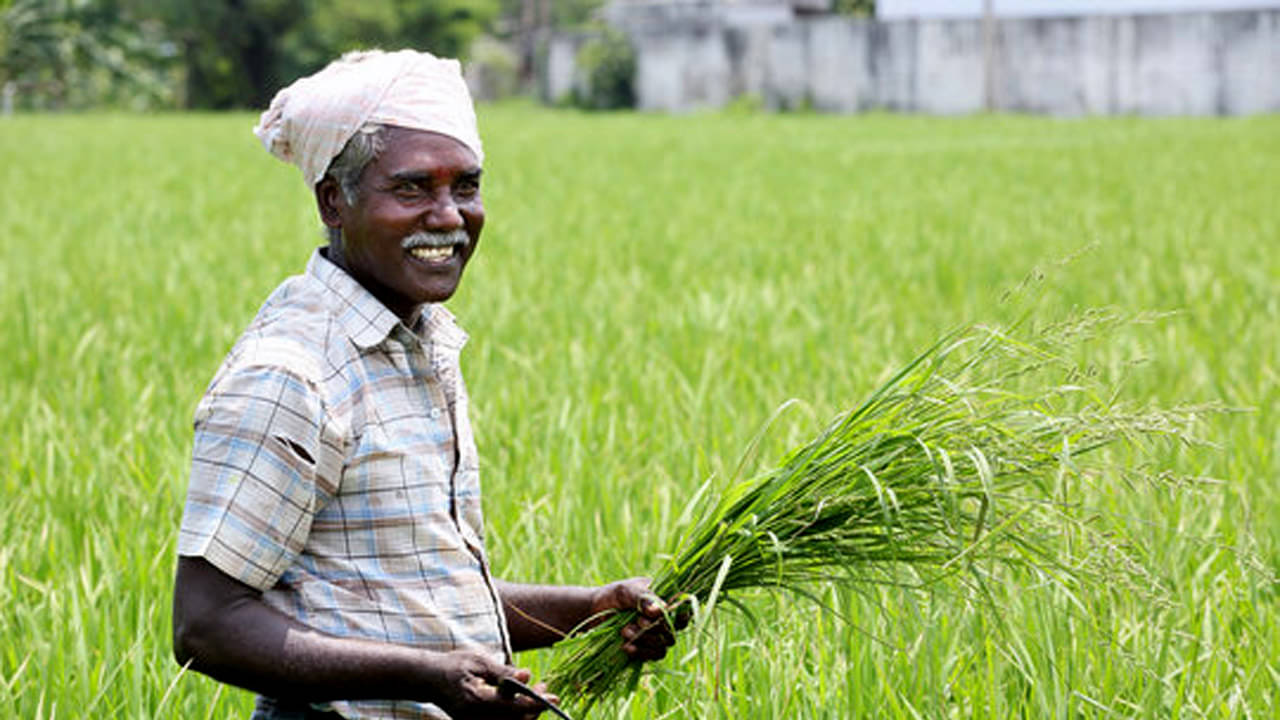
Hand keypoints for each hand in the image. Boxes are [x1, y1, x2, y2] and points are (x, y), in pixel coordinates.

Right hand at [428, 649, 558, 719]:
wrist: (429, 679)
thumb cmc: (454, 666)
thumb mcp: (478, 662)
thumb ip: (503, 672)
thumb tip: (527, 676)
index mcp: (475, 701)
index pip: (513, 708)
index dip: (536, 703)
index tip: (553, 696)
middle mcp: (475, 719)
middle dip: (535, 708)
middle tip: (545, 688)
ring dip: (528, 712)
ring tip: (537, 692)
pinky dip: (516, 716)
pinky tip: (522, 700)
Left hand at [590, 578, 688, 661]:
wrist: (593, 613)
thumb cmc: (613, 596)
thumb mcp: (626, 591)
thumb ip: (643, 598)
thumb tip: (660, 611)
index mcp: (665, 600)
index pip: (684, 610)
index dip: (680, 615)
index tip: (666, 616)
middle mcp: (664, 619)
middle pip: (673, 630)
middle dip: (655, 628)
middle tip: (637, 622)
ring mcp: (656, 635)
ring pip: (664, 645)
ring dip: (646, 641)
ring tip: (624, 632)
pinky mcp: (646, 649)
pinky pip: (654, 655)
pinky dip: (641, 652)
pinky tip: (626, 647)